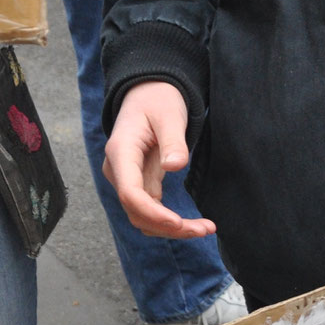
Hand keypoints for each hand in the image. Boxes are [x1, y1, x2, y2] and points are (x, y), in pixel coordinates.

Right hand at [103, 81, 216, 239]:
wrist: (148, 95)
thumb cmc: (158, 101)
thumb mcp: (169, 114)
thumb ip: (173, 140)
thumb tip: (175, 166)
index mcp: (121, 152)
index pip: (129, 193)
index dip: (153, 213)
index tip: (179, 223)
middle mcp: (118, 170)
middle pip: (136, 212)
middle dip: (168, 227)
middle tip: (205, 229)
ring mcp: (127, 180)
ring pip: (143, 217)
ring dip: (171, 229)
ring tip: (206, 229)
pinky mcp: (139, 184)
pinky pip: (151, 211)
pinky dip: (171, 222)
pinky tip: (196, 224)